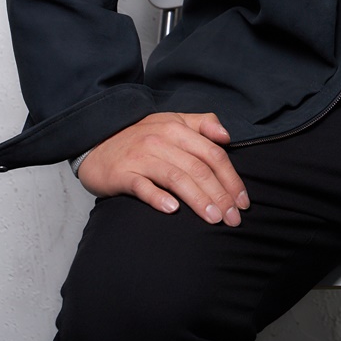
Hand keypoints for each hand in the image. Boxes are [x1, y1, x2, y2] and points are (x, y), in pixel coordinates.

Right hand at [78, 111, 249, 225]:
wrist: (96, 141)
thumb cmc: (140, 136)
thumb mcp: (172, 122)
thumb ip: (202, 124)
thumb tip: (226, 136)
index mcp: (177, 128)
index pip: (212, 153)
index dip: (231, 177)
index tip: (243, 201)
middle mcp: (161, 140)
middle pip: (198, 168)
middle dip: (220, 195)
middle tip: (233, 219)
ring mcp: (142, 157)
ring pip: (176, 177)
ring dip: (198, 199)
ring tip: (214, 219)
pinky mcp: (123, 174)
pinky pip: (143, 186)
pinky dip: (158, 197)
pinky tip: (173, 210)